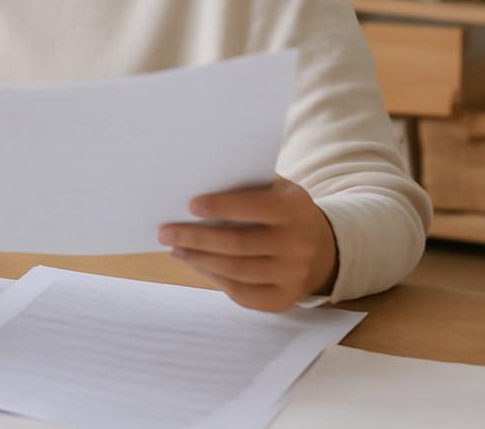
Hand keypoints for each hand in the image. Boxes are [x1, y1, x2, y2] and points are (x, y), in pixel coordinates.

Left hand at [158, 176, 337, 311]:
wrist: (319, 248)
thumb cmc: (281, 210)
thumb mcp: (274, 189)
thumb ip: (245, 186)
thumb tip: (197, 185)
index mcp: (295, 209)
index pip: (254, 207)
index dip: (221, 206)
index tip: (189, 205)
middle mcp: (299, 244)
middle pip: (238, 244)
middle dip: (196, 238)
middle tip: (165, 232)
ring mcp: (293, 275)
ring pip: (236, 270)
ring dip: (198, 260)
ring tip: (175, 248)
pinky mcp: (284, 299)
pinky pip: (241, 293)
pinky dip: (213, 278)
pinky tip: (195, 264)